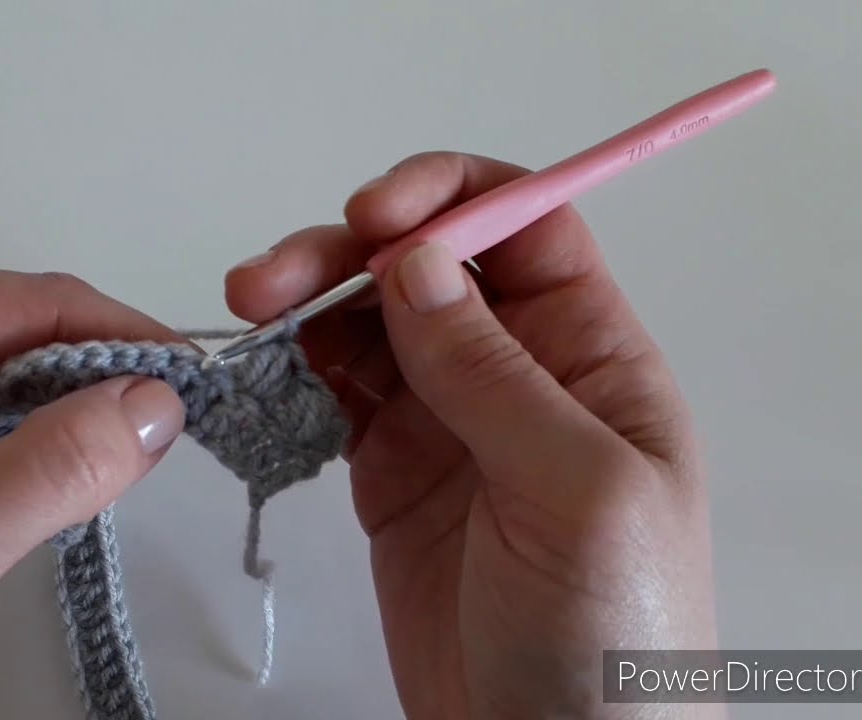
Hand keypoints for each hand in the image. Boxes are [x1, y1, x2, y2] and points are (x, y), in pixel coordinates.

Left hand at [0, 271, 186, 719]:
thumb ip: (52, 464)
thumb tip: (161, 400)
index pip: (21, 303)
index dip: (116, 331)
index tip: (196, 378)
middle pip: (28, 334)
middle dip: (105, 373)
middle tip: (180, 424)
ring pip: (28, 384)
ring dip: (88, 414)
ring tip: (149, 450)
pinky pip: (15, 432)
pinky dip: (64, 451)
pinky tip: (96, 478)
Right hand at [226, 152, 720, 718]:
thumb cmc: (612, 635)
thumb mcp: (578, 492)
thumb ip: (495, 374)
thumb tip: (417, 263)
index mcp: (592, 359)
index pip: (525, 230)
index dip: (448, 200)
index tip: (371, 216)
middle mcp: (519, 375)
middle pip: (427, 268)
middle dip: (349, 253)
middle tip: (270, 281)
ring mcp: (448, 424)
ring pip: (371, 324)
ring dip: (310, 304)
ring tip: (250, 314)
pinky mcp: (390, 473)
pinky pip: (337, 392)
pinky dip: (296, 368)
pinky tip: (264, 370)